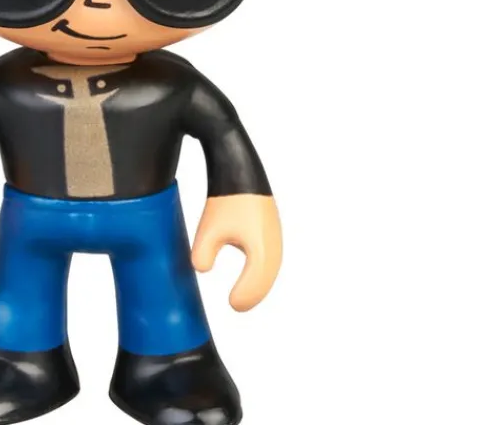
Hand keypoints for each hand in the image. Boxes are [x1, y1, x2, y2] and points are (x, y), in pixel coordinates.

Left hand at [191, 194, 281, 311]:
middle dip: (253, 294)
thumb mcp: (209, 228)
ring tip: (242, 298)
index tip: (231, 304)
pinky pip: (269, 258)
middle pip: (267, 278)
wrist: (238, 170)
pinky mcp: (270, 229)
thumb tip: (202, 270)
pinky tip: (249, 277)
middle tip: (235, 306)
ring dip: (258, 284)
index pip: (257, 283)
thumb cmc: (225, 200)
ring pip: (270, 268)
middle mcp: (274, 244)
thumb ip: (202, 253)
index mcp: (262, 248)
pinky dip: (260, 271)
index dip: (245, 296)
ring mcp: (274, 235)